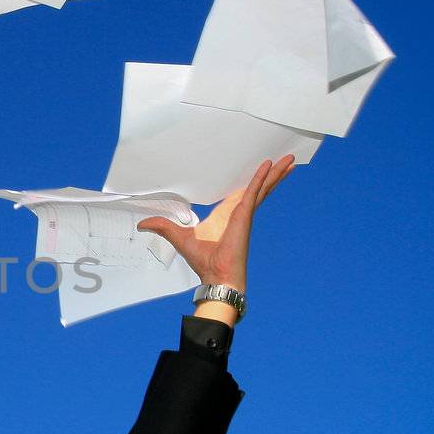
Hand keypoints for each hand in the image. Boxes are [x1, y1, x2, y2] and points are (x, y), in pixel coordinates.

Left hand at [138, 155, 294, 295]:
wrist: (215, 275)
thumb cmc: (202, 260)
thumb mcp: (178, 236)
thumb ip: (163, 227)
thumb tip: (142, 224)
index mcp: (225, 215)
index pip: (240, 193)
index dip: (249, 181)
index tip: (258, 169)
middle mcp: (238, 212)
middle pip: (257, 187)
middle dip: (270, 174)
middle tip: (284, 159)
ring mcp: (244, 213)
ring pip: (262, 187)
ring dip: (275, 173)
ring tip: (290, 159)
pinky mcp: (245, 215)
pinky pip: (255, 192)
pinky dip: (262, 178)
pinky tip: (269, 165)